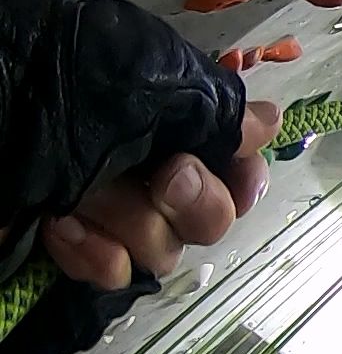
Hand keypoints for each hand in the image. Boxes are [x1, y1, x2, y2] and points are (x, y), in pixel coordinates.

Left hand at [40, 101, 281, 289]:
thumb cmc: (59, 86)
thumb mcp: (143, 75)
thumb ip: (212, 106)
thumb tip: (271, 123)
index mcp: (171, 131)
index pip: (237, 171)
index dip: (243, 179)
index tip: (233, 169)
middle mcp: (148, 178)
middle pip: (212, 221)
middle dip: (194, 202)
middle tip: (163, 177)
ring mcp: (110, 221)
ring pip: (164, 251)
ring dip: (126, 222)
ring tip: (80, 194)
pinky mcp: (74, 258)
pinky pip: (115, 277)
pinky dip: (92, 255)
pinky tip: (58, 226)